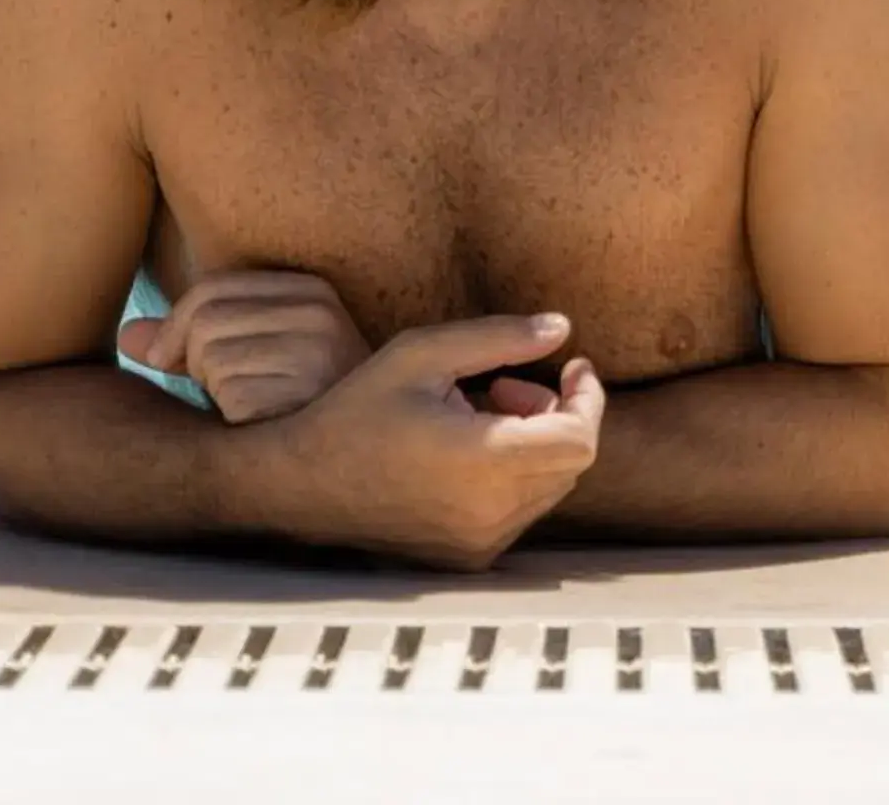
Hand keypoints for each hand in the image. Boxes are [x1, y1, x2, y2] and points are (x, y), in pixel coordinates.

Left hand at [118, 271, 372, 425]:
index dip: (179, 327)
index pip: (212, 287)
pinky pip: (229, 396)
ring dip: (217, 392)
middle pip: (205, 320)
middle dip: (198, 362)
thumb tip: (126, 336)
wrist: (358, 460)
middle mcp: (320, 315)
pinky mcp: (306, 396)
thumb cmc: (293, 405)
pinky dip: (233, 419)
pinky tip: (262, 426)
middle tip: (230, 390)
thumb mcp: (249, 355)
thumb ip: (189, 338)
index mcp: (311, 292)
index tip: (178, 361)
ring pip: (211, 357)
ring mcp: (318, 354)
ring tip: (256, 405)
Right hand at [271, 313, 605, 570]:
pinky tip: (467, 453)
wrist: (300, 485)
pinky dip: (515, 477)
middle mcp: (490, 513)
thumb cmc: (356, 411)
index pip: (580, 440)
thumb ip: (499, 338)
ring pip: (550, 487)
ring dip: (535, 445)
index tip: (573, 366)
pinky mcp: (469, 558)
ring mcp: (481, 543)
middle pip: (571, 462)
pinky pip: (521, 512)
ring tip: (479, 415)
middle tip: (504, 385)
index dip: (588, 399)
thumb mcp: (422, 354)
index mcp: (483, 462)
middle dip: (556, 414)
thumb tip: (561, 329)